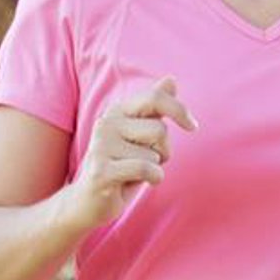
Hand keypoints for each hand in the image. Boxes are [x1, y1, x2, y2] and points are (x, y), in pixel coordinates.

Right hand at [72, 77, 195, 226]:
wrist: (87, 201)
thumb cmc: (120, 166)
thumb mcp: (140, 135)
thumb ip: (155, 109)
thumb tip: (171, 79)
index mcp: (117, 111)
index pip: (154, 98)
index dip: (179, 110)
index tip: (192, 126)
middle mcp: (107, 123)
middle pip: (160, 130)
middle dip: (164, 151)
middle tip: (147, 161)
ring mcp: (101, 146)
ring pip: (154, 155)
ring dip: (154, 169)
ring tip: (132, 173)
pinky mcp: (102, 170)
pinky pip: (146, 170)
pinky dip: (153, 179)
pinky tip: (134, 183)